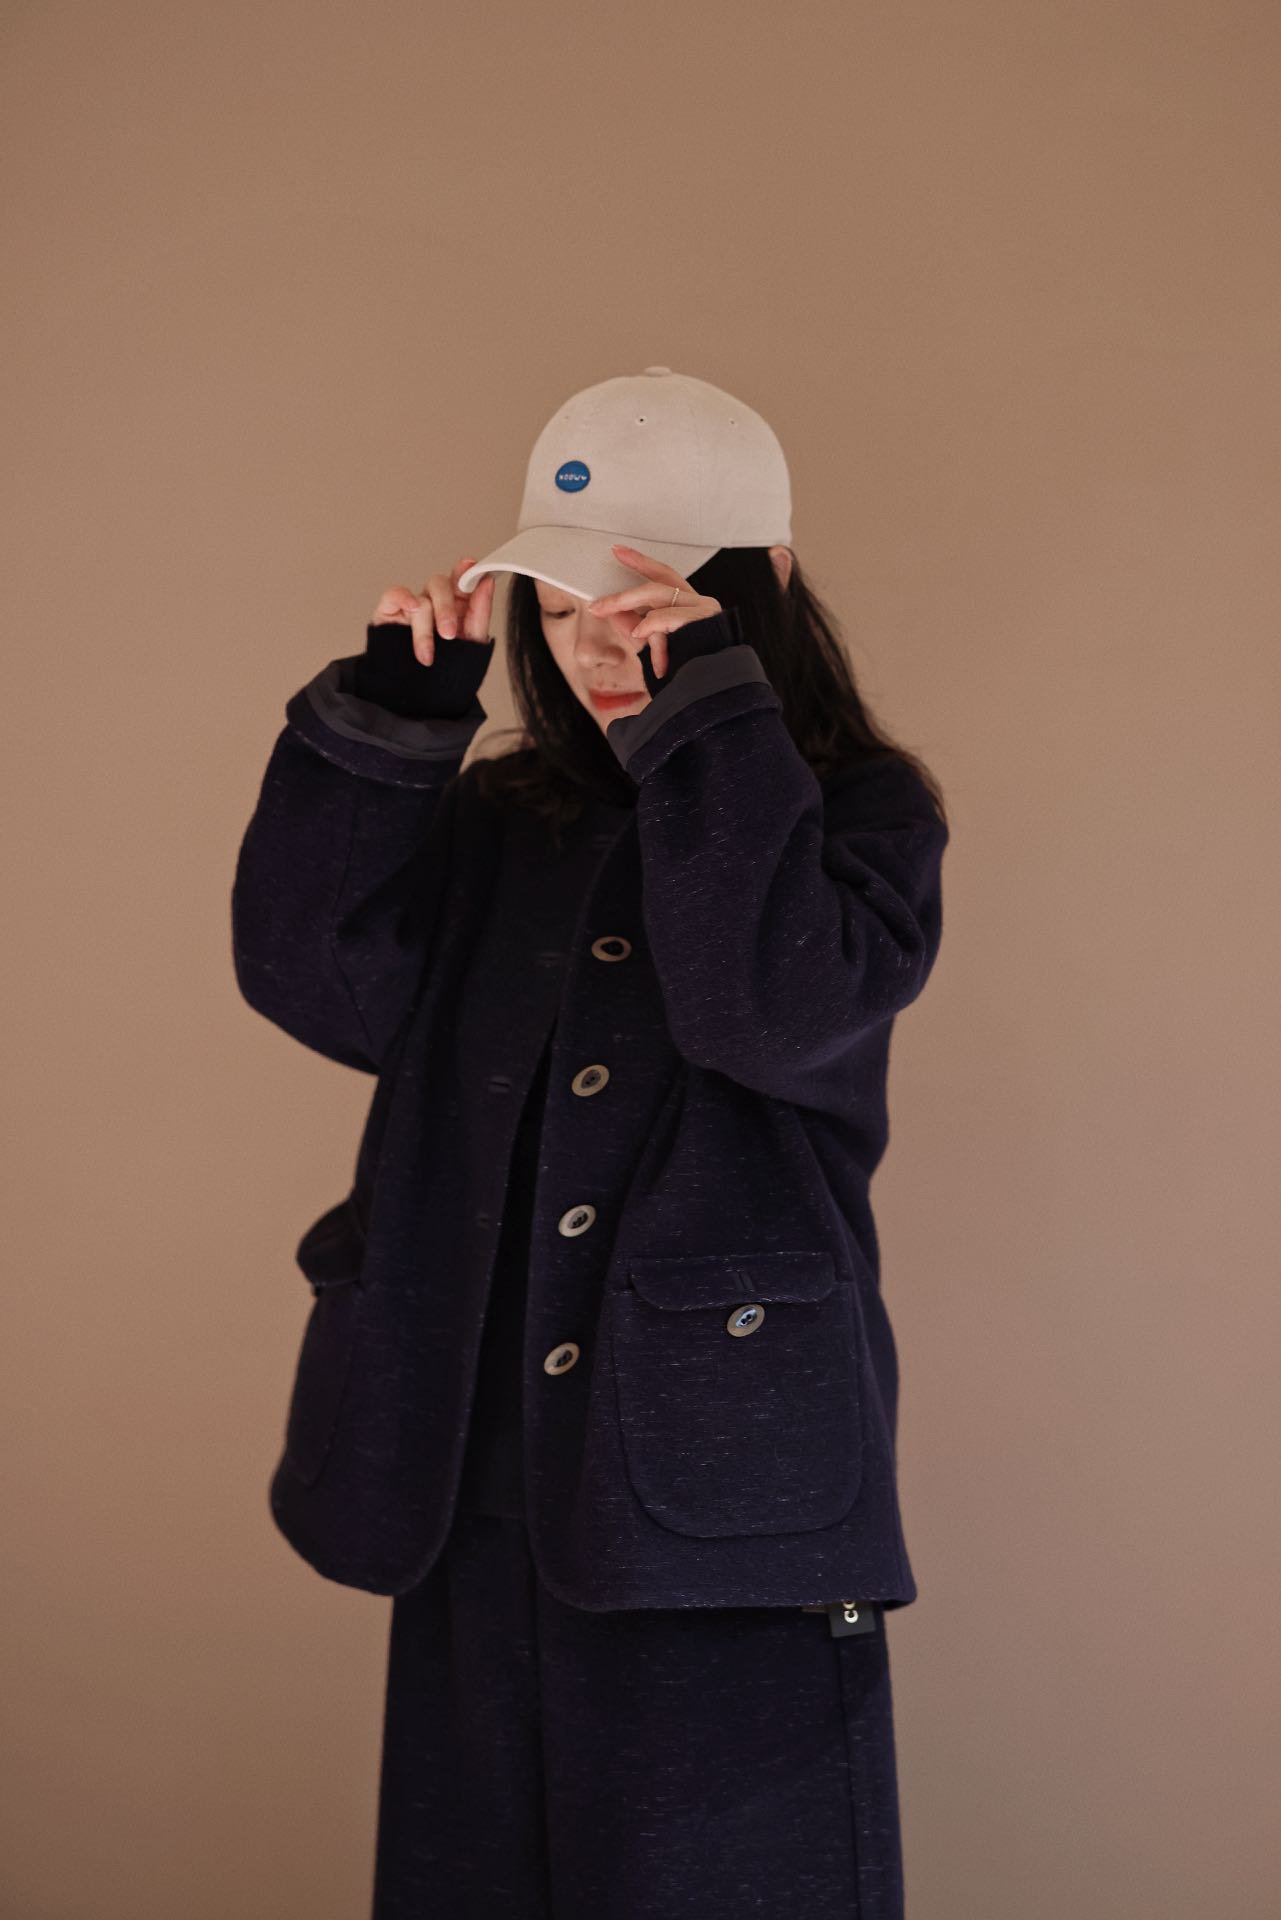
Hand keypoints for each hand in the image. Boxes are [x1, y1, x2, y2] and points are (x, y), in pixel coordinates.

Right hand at [371, 557, 495, 666]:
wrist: (419, 697)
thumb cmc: (447, 669)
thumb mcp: (471, 644)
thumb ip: (480, 612)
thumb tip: (487, 581)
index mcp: (458, 605)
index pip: (462, 580)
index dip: (466, 571)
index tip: (471, 567)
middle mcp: (435, 601)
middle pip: (440, 585)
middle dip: (445, 610)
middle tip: (449, 635)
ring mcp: (413, 605)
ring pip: (421, 599)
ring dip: (425, 630)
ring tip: (427, 657)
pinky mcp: (391, 611)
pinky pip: (395, 593)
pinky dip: (404, 598)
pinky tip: (411, 609)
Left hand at [586, 543, 721, 680]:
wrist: (705, 691)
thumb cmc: (683, 670)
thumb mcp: (650, 646)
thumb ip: (634, 626)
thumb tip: (611, 610)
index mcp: (690, 605)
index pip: (663, 575)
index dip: (640, 562)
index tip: (617, 551)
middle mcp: (700, 602)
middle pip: (656, 585)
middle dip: (622, 593)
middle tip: (596, 603)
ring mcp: (704, 610)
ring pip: (658, 597)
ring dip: (626, 603)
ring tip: (604, 612)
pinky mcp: (704, 621)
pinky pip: (667, 616)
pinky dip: (649, 624)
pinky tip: (639, 634)